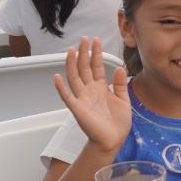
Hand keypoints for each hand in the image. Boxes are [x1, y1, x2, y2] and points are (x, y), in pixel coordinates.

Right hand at [52, 38, 131, 152]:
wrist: (113, 141)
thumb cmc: (117, 123)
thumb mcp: (123, 100)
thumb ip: (120, 84)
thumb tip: (120, 68)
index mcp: (101, 88)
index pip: (96, 66)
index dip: (96, 53)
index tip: (95, 40)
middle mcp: (90, 91)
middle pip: (84, 68)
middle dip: (84, 53)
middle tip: (83, 39)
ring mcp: (82, 99)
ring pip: (75, 78)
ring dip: (72, 64)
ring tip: (71, 50)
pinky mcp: (78, 109)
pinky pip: (67, 97)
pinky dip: (61, 88)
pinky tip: (57, 77)